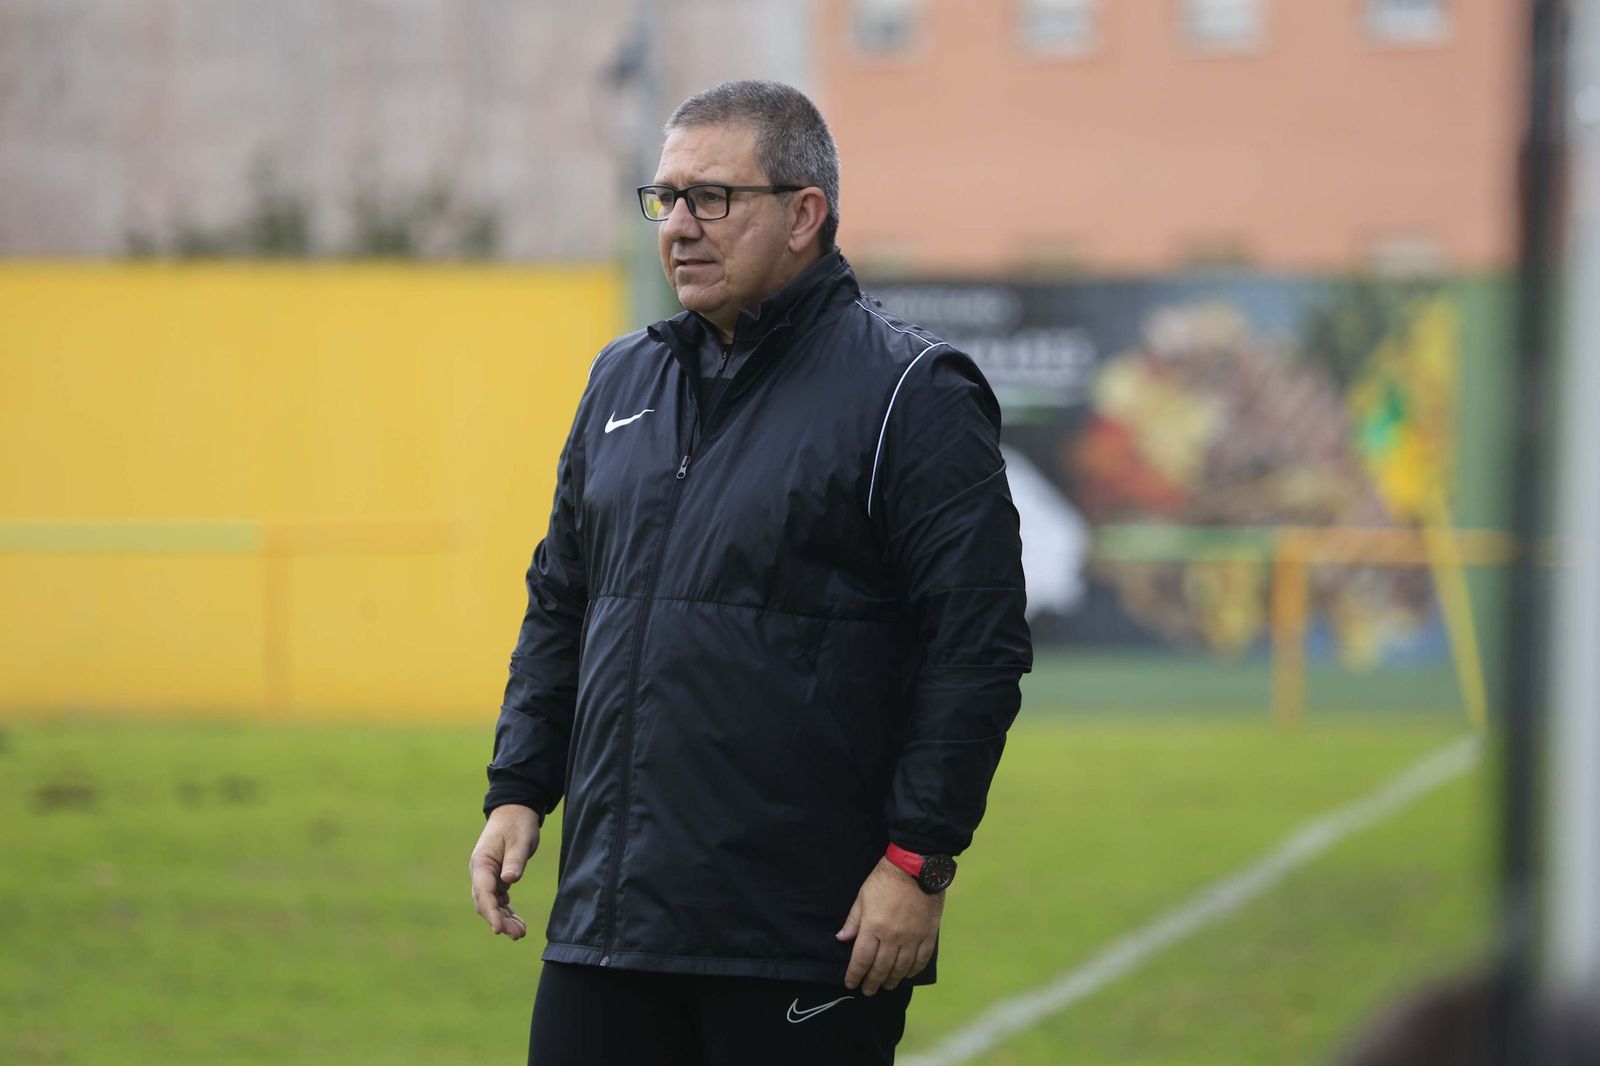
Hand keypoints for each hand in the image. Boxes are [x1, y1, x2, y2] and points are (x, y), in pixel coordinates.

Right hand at [470, 804, 539, 940]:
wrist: (516, 812)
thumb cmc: (517, 824)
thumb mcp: (520, 840)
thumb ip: (514, 860)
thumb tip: (508, 881)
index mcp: (481, 862)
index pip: (483, 892)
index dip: (490, 912)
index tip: (498, 929)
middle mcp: (481, 872)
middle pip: (485, 902)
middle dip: (499, 920)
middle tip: (517, 935)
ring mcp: (488, 877)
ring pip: (492, 904)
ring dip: (504, 920)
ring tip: (520, 933)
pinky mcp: (497, 879)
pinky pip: (499, 900)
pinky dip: (507, 912)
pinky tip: (518, 923)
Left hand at [835, 856, 944, 994]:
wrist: (916, 867)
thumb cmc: (884, 879)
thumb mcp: (863, 897)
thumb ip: (853, 920)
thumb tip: (842, 939)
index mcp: (873, 927)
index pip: (862, 959)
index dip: (855, 974)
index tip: (850, 984)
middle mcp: (893, 937)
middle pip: (881, 967)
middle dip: (872, 982)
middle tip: (868, 991)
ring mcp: (912, 937)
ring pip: (901, 967)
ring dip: (892, 980)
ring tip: (886, 986)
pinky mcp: (928, 934)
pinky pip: (921, 959)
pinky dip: (913, 970)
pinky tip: (907, 975)